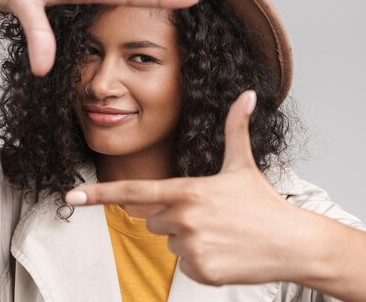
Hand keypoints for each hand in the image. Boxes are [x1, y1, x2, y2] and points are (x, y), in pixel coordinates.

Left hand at [66, 91, 303, 285]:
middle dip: (172, 217)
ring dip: (185, 239)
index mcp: (187, 191)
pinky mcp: (201, 271)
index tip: (71, 196)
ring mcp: (191, 247)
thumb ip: (235, 128)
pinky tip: (224, 252)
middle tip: (207, 215)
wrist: (294, 244)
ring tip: (218, 233)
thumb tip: (247, 94)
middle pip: (152, 220)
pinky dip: (199, 260)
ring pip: (167, 242)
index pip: (133, 193)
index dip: (99, 194)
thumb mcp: (244, 165)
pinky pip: (183, 264)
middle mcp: (184, 219)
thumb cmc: (264, 203)